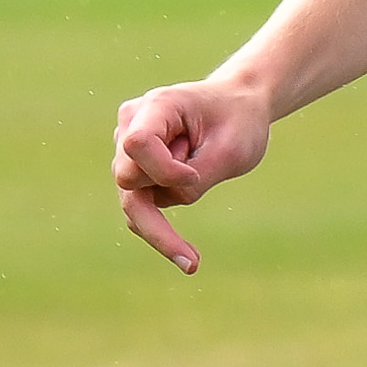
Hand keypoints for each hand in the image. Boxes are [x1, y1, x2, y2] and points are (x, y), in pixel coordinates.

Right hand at [111, 75, 272, 273]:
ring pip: (131, 199)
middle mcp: (132, 125)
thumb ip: (197, 179)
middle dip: (161, 207)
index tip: (195, 176)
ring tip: (193, 261)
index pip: (138, 143)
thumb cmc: (239, 121)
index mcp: (157, 106)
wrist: (237, 107)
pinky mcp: (138, 170)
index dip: (163, 169)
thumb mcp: (232, 150)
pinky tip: (185, 255)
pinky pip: (139, 206)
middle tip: (193, 259)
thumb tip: (165, 201)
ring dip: (163, 224)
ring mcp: (129, 148)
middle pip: (128, 178)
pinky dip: (160, 229)